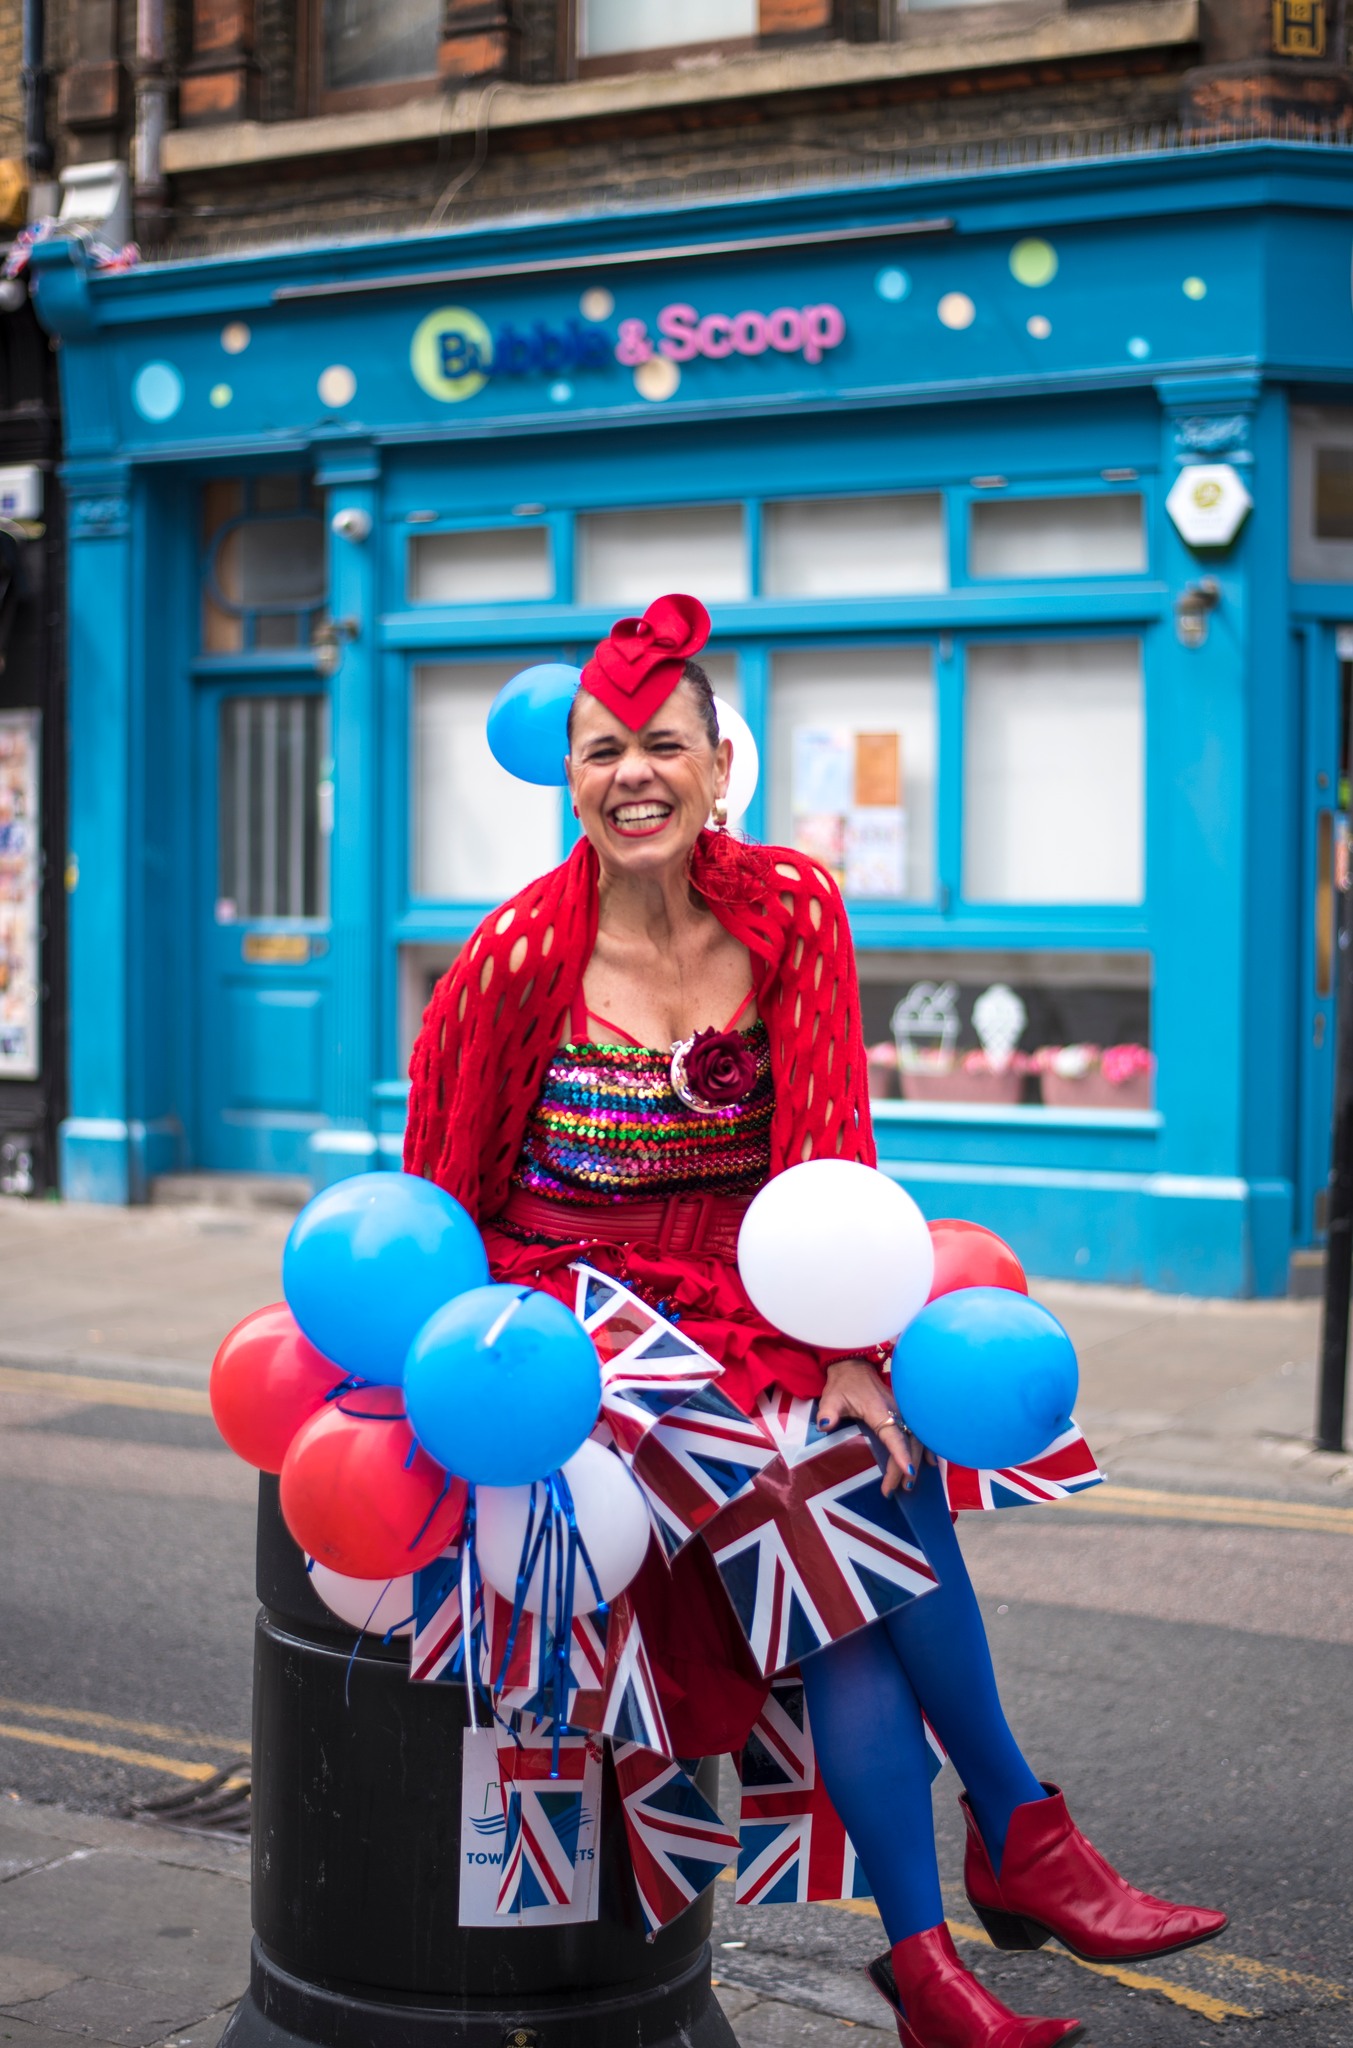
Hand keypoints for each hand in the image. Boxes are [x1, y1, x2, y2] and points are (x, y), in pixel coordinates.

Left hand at [816, 1358, 931, 1495]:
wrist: (854, 1367)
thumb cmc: (844, 1385)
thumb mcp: (832, 1397)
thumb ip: (829, 1411)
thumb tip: (825, 1424)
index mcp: (879, 1410)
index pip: (893, 1434)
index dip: (901, 1453)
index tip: (907, 1471)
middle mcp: (897, 1411)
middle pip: (908, 1442)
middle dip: (906, 1466)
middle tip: (898, 1489)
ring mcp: (904, 1412)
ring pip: (918, 1438)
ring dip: (917, 1460)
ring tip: (910, 1483)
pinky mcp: (905, 1414)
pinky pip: (920, 1432)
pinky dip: (927, 1448)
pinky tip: (931, 1464)